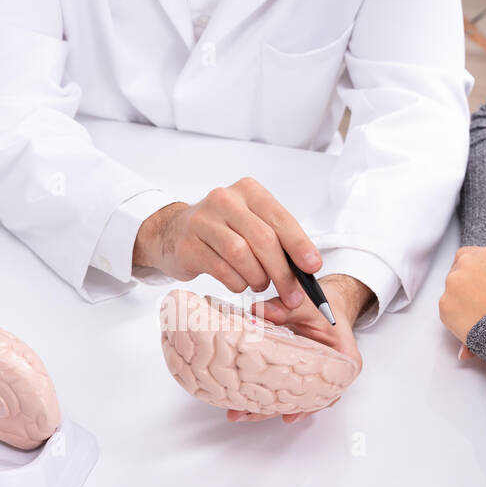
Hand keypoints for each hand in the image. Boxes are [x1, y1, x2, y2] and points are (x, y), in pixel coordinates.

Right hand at [132, 177, 320, 309]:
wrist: (173, 233)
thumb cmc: (222, 231)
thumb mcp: (251, 224)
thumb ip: (278, 240)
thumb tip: (308, 269)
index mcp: (248, 190)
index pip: (280, 219)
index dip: (299, 245)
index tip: (313, 267)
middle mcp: (225, 199)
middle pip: (263, 239)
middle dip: (283, 272)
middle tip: (293, 296)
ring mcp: (202, 221)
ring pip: (242, 255)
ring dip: (258, 278)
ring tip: (260, 284)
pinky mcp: (188, 244)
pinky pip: (221, 270)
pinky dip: (237, 283)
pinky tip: (239, 283)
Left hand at [226, 274, 369, 423]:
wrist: (328, 304)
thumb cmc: (326, 307)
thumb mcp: (309, 305)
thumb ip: (286, 308)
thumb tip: (258, 310)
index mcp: (344, 359)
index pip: (331, 389)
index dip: (309, 405)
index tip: (290, 413)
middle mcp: (329, 374)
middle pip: (305, 400)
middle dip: (276, 410)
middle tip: (251, 414)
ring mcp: (313, 377)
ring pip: (291, 399)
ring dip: (267, 407)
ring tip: (241, 413)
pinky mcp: (298, 374)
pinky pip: (284, 390)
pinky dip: (267, 397)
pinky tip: (248, 406)